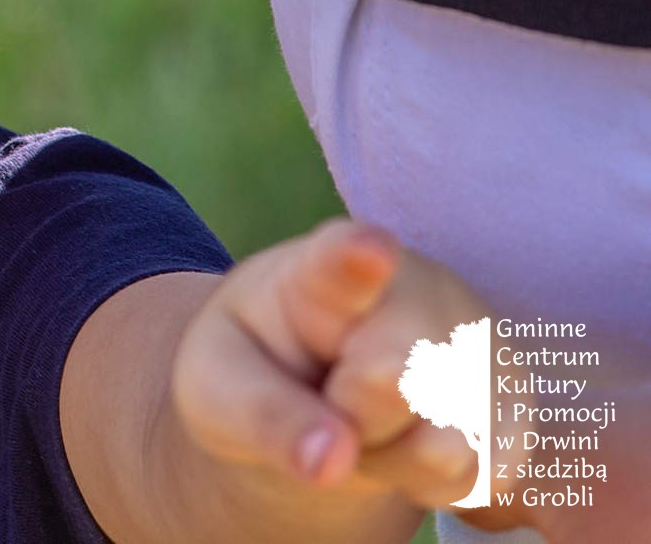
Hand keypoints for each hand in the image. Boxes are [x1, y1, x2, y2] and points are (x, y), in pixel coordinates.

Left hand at [169, 218, 524, 518]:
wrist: (310, 380)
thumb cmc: (257, 368)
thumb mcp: (219, 388)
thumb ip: (265, 417)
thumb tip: (331, 461)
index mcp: (321, 269)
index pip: (342, 262)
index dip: (359, 260)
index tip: (368, 251)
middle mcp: (416, 287)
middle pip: (403, 381)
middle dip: (357, 416)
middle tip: (329, 391)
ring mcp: (475, 338)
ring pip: (452, 440)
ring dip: (394, 459)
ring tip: (360, 416)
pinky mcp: (514, 397)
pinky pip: (484, 471)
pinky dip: (435, 483)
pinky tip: (406, 442)